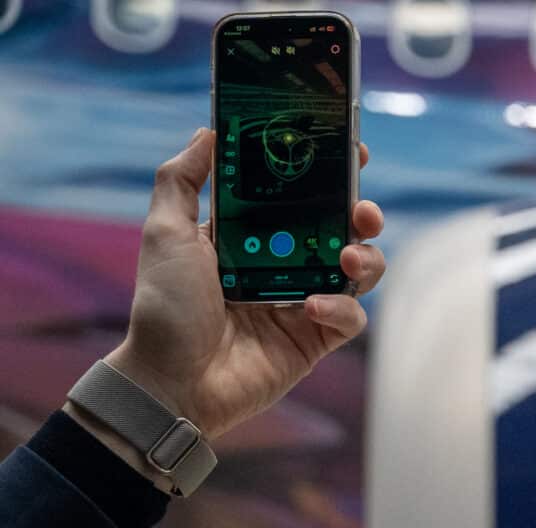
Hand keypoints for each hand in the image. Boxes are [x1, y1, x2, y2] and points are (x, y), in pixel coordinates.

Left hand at [100, 127, 386, 440]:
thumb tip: (209, 132)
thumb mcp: (165, 232)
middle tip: (362, 210)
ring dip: (365, 259)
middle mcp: (281, 265)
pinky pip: (349, 318)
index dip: (328, 175)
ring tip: (349, 258)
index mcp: (250, 236)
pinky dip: (341, 309)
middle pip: (339, 229)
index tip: (351, 153)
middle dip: (360, 214)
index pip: (297, 196)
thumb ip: (183, 180)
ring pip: (358, 271)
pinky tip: (313, 308)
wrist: (172, 380)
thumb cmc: (164, 308)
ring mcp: (301, 303)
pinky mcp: (314, 341)